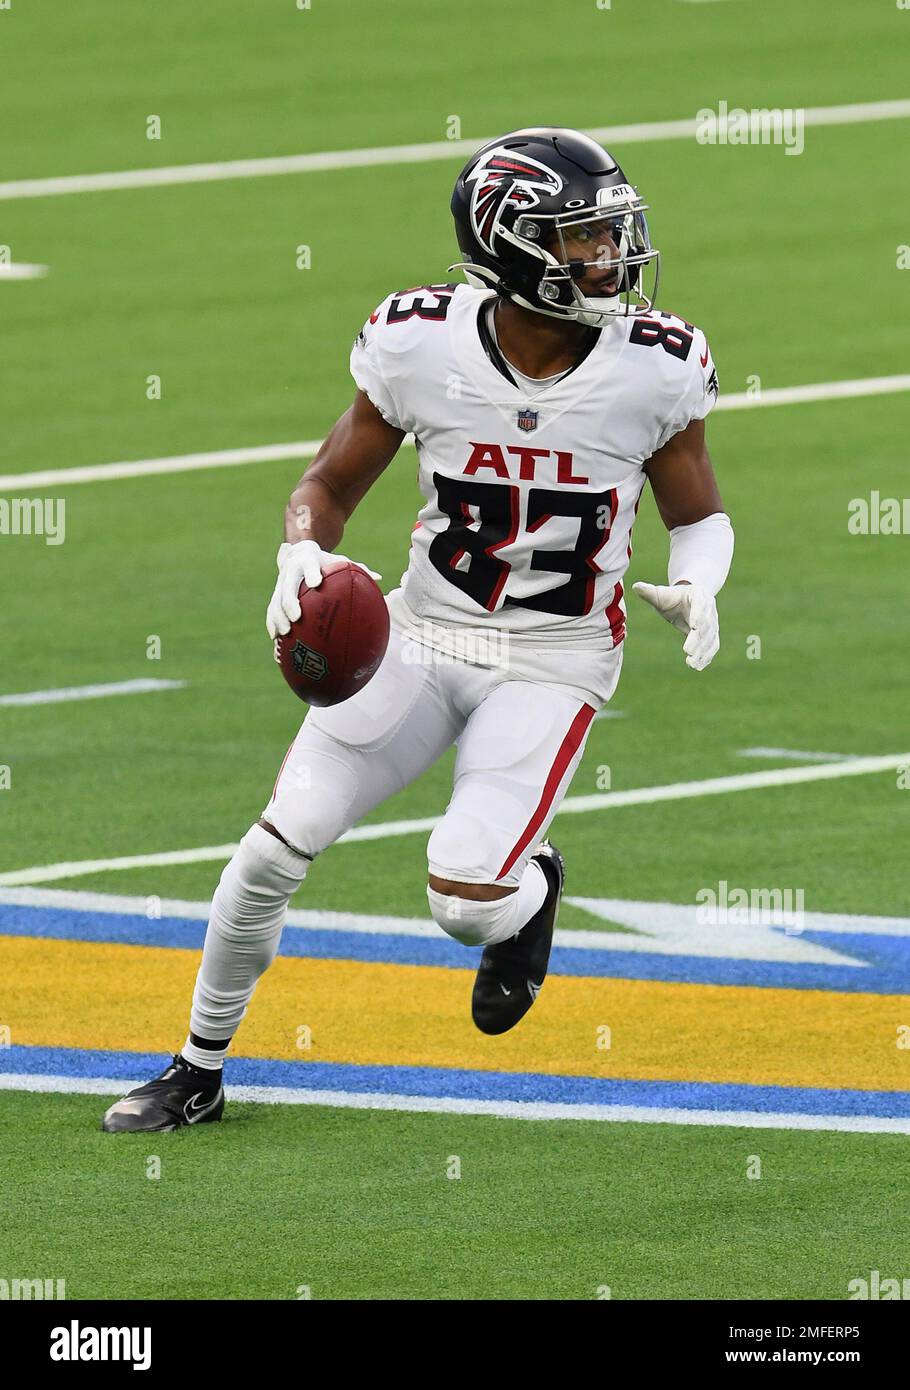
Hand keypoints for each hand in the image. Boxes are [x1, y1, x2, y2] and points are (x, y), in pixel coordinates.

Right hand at [265, 540, 380, 638]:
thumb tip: (379, 579)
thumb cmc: (325, 561)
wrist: (297, 552)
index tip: (316, 583)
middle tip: (297, 617)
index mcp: (308, 560)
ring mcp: (281, 584)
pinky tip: (276, 639)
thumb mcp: (339, 561)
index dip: (311, 573)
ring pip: (276, 600)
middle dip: (290, 602)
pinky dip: (272, 623)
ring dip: (279, 617)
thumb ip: (357, 569)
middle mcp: (291, 571)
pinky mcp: (275, 594)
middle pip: (288, 586)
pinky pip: (271, 610)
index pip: (310, 565)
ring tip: (285, 633)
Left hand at [631, 581, 718, 670]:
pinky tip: (698, 666)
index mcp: (698, 595)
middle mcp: (709, 608)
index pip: (700, 605)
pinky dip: (707, 656)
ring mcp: (713, 622)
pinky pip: (712, 646)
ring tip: (692, 664)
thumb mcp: (661, 594)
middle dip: (698, 639)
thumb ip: (649, 592)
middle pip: (706, 625)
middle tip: (688, 652)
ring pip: (710, 638)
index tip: (693, 628)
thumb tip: (635, 586)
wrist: (688, 599)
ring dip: (703, 651)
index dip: (697, 616)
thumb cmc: (672, 597)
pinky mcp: (712, 634)